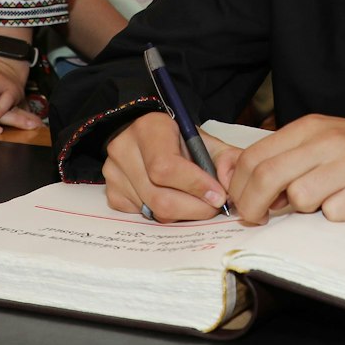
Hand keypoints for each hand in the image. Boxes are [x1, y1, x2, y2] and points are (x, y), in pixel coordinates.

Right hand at [101, 112, 236, 222]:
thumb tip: (232, 184)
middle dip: (193, 208)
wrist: (146, 135)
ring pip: (152, 210)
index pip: (166, 167)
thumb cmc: (177, 139)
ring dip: (181, 214)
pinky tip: (171, 198)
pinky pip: (141, 215)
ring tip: (194, 201)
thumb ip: (227, 158)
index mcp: (149, 129)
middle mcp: (124, 149)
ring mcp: (114, 173)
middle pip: (159, 196)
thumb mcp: (204, 140)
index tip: (218, 195)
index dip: (195, 185)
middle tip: (212, 206)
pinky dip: (161, 214)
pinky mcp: (112, 192)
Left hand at [226, 114, 344, 224]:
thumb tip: (233, 175)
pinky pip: (335, 214)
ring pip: (300, 198)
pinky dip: (336, 216)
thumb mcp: (319, 140)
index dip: (240, 186)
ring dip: (303, 210)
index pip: (255, 156)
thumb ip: (280, 156)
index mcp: (310, 127)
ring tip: (322, 200)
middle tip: (258, 218)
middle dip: (254, 205)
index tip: (242, 203)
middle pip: (269, 177)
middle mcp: (330, 141)